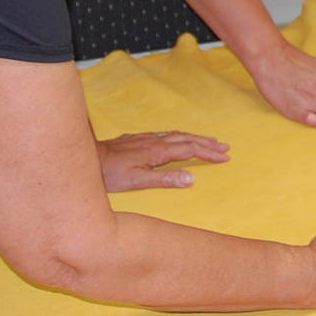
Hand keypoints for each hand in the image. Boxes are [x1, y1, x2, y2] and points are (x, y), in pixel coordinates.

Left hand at [96, 130, 229, 191]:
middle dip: (207, 143)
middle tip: (225, 147)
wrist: (90, 159)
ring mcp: (147, 138)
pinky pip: (167, 134)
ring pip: (178, 135)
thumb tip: (192, 178)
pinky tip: (179, 138)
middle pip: (188, 139)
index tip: (224, 157)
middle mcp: (156, 141)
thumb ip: (165, 179)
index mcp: (158, 151)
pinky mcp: (139, 139)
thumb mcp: (138, 181)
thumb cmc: (111, 174)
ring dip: (196, 138)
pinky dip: (181, 136)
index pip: (191, 150)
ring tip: (209, 140)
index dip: (209, 153)